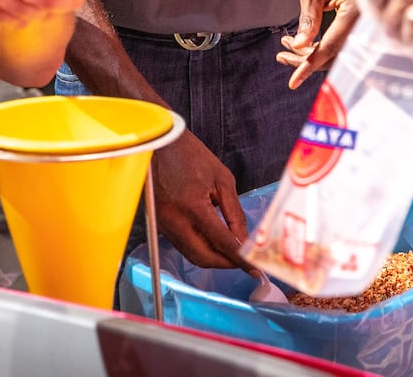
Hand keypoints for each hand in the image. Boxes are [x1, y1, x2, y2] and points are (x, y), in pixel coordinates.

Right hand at [150, 131, 248, 268]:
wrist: (159, 142)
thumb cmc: (190, 154)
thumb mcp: (221, 179)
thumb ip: (234, 213)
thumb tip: (243, 240)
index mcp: (192, 207)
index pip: (221, 242)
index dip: (240, 259)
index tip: (254, 269)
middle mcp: (174, 221)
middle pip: (203, 257)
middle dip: (225, 263)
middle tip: (243, 262)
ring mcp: (163, 224)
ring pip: (191, 254)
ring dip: (212, 257)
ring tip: (231, 252)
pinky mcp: (159, 223)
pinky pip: (182, 244)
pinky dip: (199, 247)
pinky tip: (212, 240)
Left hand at [278, 0, 374, 88]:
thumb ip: (308, 17)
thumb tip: (300, 45)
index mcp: (354, 11)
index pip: (329, 47)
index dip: (309, 64)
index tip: (293, 81)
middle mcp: (364, 23)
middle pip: (333, 55)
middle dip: (305, 60)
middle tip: (281, 55)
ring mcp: (365, 27)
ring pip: (337, 53)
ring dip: (311, 55)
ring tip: (286, 47)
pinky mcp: (361, 28)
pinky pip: (342, 45)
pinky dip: (321, 47)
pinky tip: (302, 43)